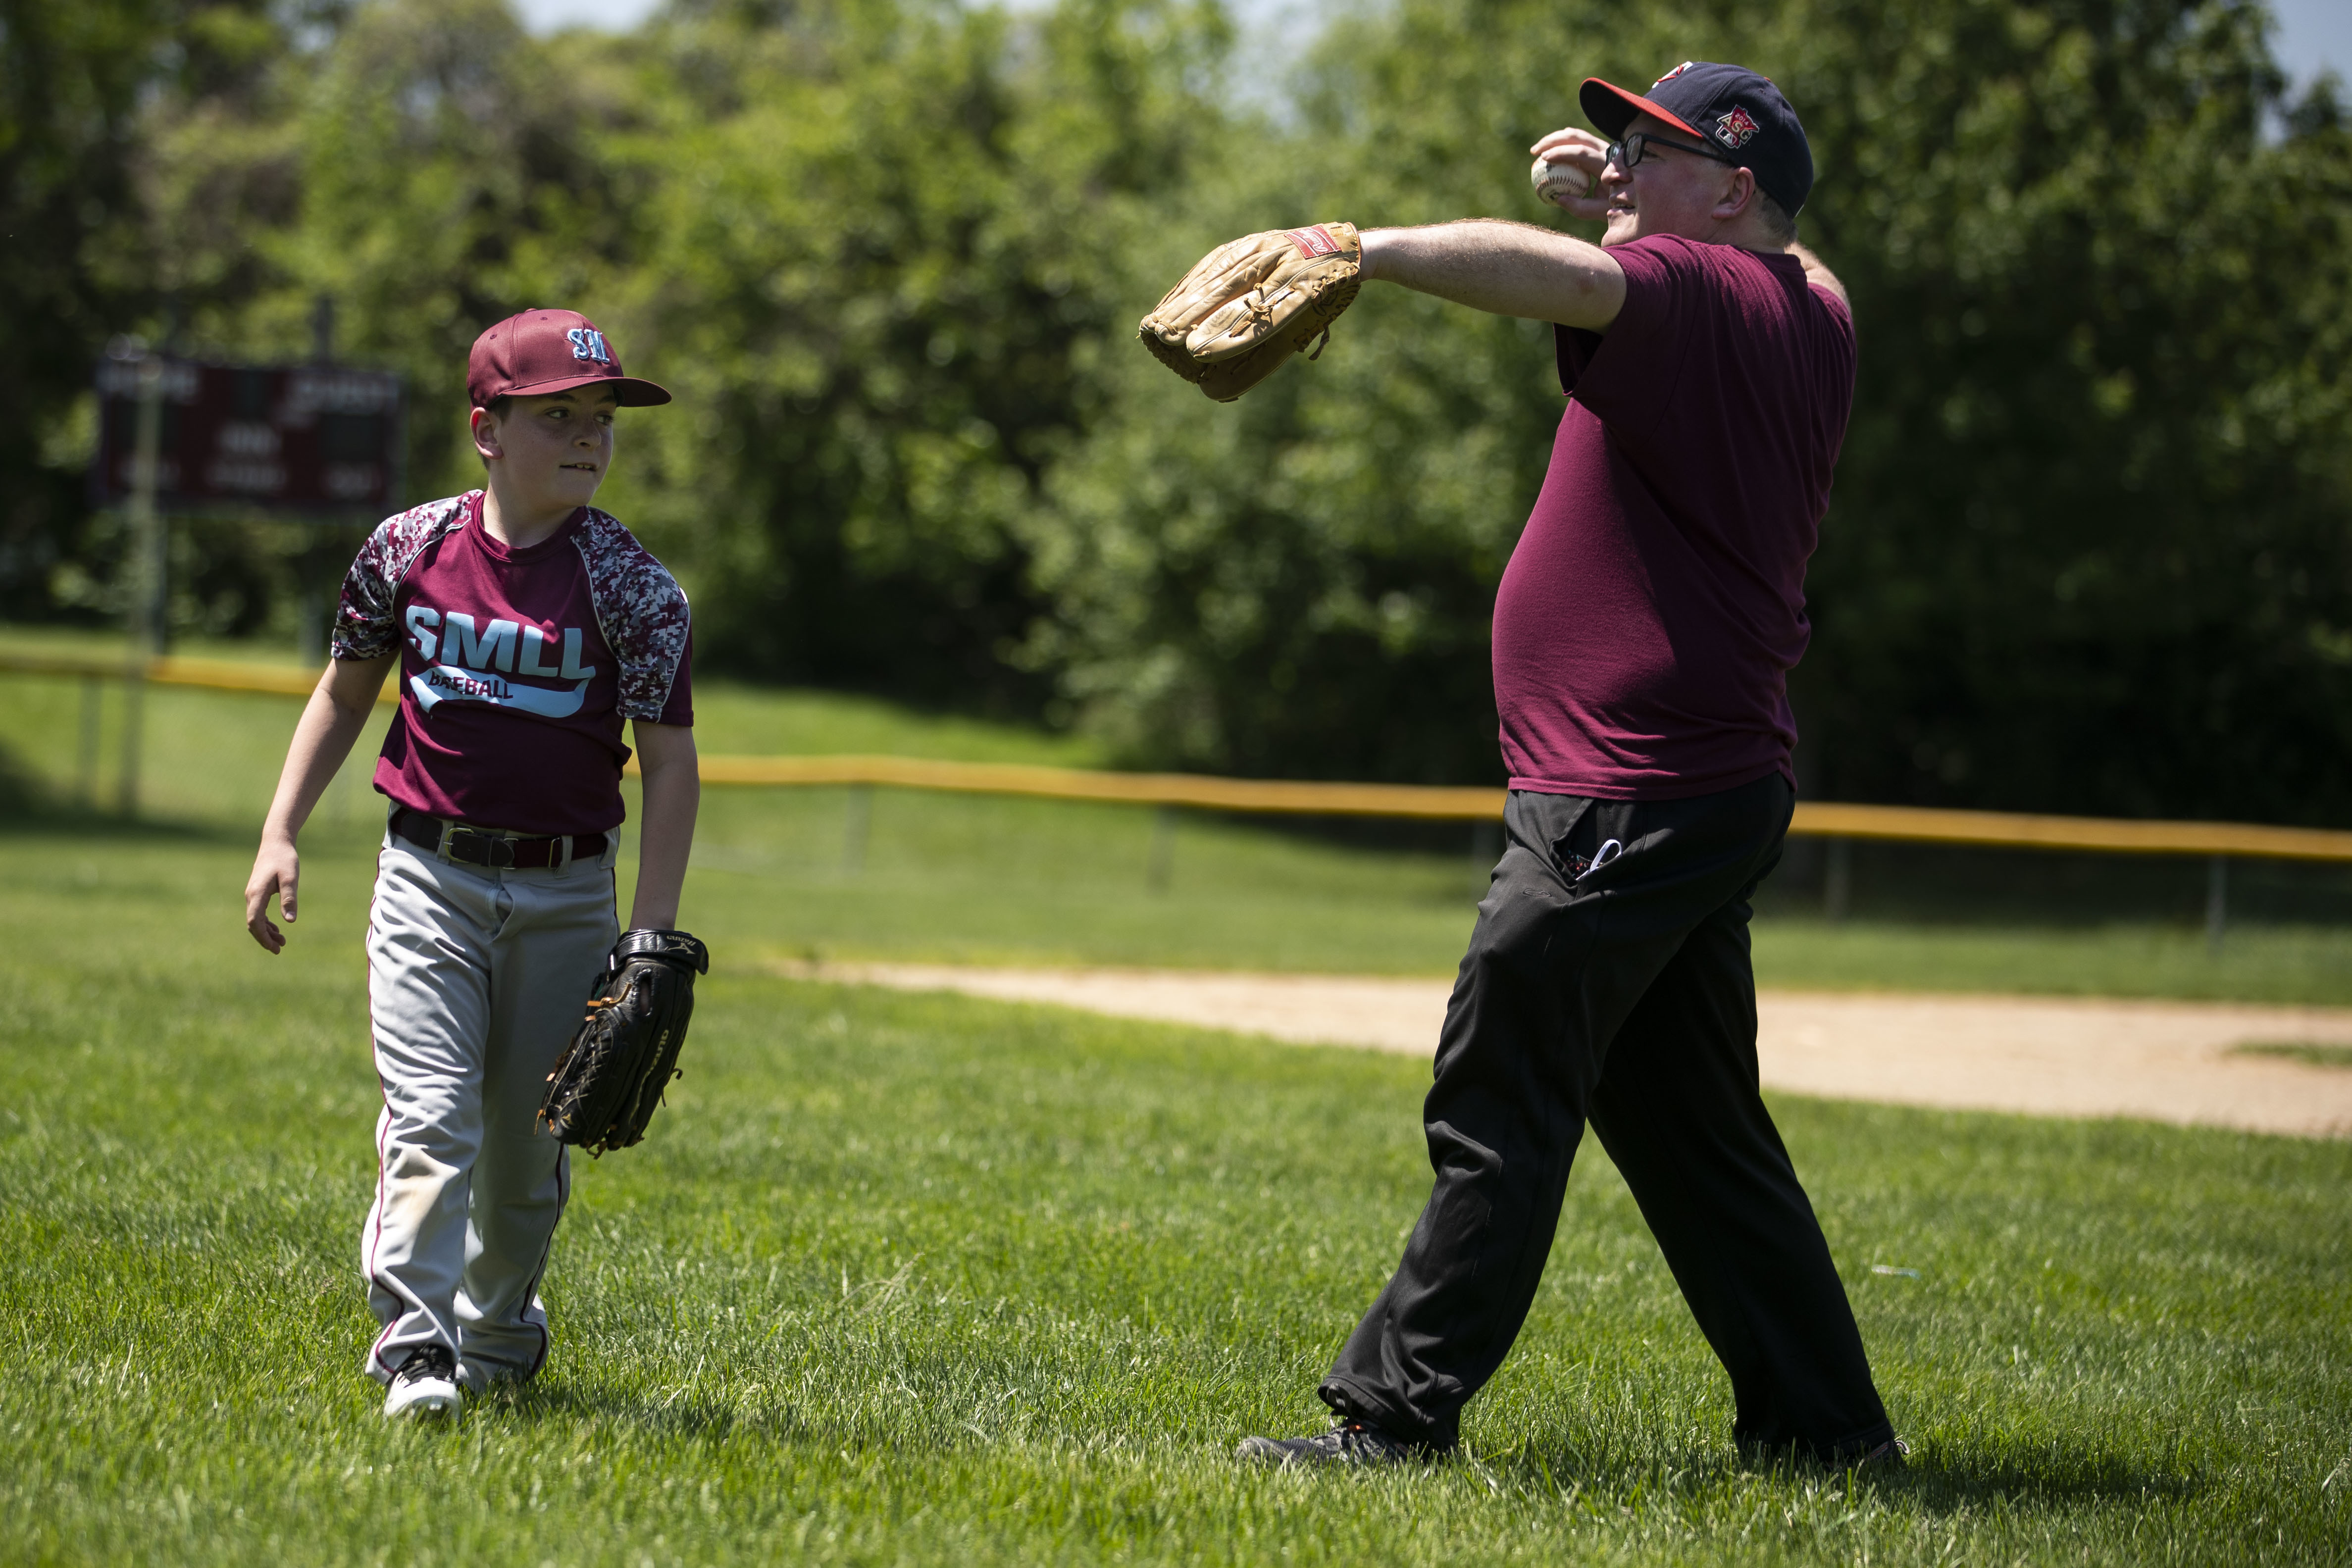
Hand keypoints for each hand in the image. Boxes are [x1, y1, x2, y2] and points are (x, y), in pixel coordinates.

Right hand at [245, 836, 299, 953]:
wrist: (276, 843)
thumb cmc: (284, 859)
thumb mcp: (290, 878)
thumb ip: (289, 899)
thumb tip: (290, 921)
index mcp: (257, 894)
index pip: (254, 921)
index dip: (263, 936)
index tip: (275, 947)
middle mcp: (251, 896)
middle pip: (253, 924)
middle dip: (265, 938)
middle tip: (280, 949)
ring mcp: (252, 894)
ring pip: (255, 919)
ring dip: (266, 932)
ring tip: (282, 942)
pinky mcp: (257, 892)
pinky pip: (258, 913)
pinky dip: (266, 923)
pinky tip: (277, 928)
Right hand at [1528, 127, 1613, 222]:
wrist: (1634, 195)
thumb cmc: (1619, 205)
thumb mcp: (1601, 211)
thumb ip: (1581, 208)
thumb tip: (1558, 199)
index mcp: (1608, 164)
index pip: (1582, 153)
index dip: (1562, 153)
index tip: (1543, 159)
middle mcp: (1607, 150)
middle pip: (1577, 136)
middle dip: (1553, 140)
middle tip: (1535, 151)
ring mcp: (1603, 146)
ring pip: (1577, 135)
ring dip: (1556, 139)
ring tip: (1538, 150)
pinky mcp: (1599, 148)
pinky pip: (1578, 141)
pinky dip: (1563, 144)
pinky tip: (1550, 152)